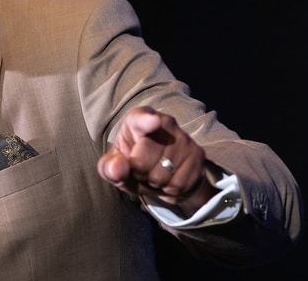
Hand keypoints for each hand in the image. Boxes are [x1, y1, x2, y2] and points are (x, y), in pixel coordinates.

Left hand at [97, 106, 217, 215]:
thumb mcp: (113, 166)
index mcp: (137, 119)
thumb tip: (118, 168)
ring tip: (154, 173)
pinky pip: (180, 183)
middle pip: (143, 160)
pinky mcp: (198, 154)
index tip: (153, 122)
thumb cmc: (131, 163)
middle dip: (138, 173)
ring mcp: (183, 137)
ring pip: (163, 175)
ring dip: (155, 182)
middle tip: (140, 170)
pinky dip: (171, 189)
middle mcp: (164, 122)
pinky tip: (169, 179)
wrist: (163, 175)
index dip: (146, 121)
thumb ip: (109, 167)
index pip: (140, 119)